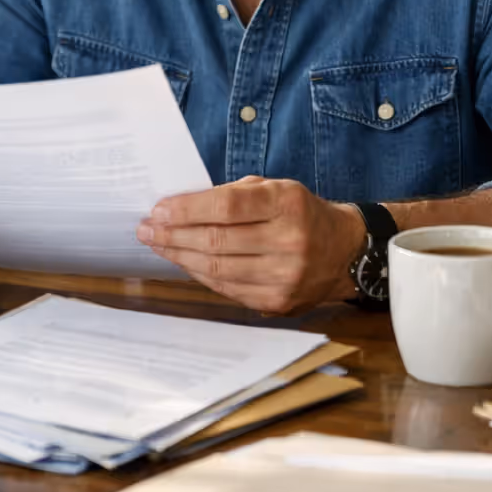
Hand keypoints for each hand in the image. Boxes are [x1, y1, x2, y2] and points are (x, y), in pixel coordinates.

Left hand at [137, 176, 366, 313]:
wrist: (344, 252)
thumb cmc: (300, 213)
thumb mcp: (275, 188)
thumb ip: (233, 194)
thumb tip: (180, 207)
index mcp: (288, 204)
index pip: (227, 206)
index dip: (187, 209)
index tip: (158, 209)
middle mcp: (290, 242)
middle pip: (217, 241)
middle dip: (174, 235)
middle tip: (146, 229)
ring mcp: (285, 277)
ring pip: (217, 269)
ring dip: (180, 257)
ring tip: (158, 245)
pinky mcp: (278, 302)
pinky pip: (227, 289)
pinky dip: (200, 275)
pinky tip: (184, 262)